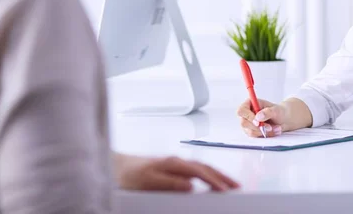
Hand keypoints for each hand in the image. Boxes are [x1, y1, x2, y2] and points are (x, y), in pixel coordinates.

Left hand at [115, 154, 239, 191]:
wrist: (115, 166)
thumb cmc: (128, 176)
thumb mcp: (147, 182)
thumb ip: (169, 183)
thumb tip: (190, 185)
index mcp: (173, 164)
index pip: (200, 171)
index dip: (214, 181)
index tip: (226, 191)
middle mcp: (177, 161)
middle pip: (205, 167)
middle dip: (222, 176)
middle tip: (237, 187)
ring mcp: (175, 163)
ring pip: (202, 167)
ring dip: (217, 174)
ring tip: (230, 184)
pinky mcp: (172, 167)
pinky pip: (196, 169)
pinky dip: (208, 174)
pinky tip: (210, 180)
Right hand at [236, 98, 287, 137]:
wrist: (283, 119)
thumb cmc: (279, 111)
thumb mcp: (276, 110)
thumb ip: (267, 112)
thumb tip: (258, 117)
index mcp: (250, 104)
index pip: (242, 111)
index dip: (248, 117)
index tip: (258, 122)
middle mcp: (247, 114)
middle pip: (244, 123)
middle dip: (257, 127)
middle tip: (270, 127)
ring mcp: (248, 124)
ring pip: (250, 131)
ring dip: (264, 132)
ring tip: (276, 128)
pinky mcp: (252, 131)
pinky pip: (256, 136)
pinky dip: (265, 135)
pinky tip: (273, 131)